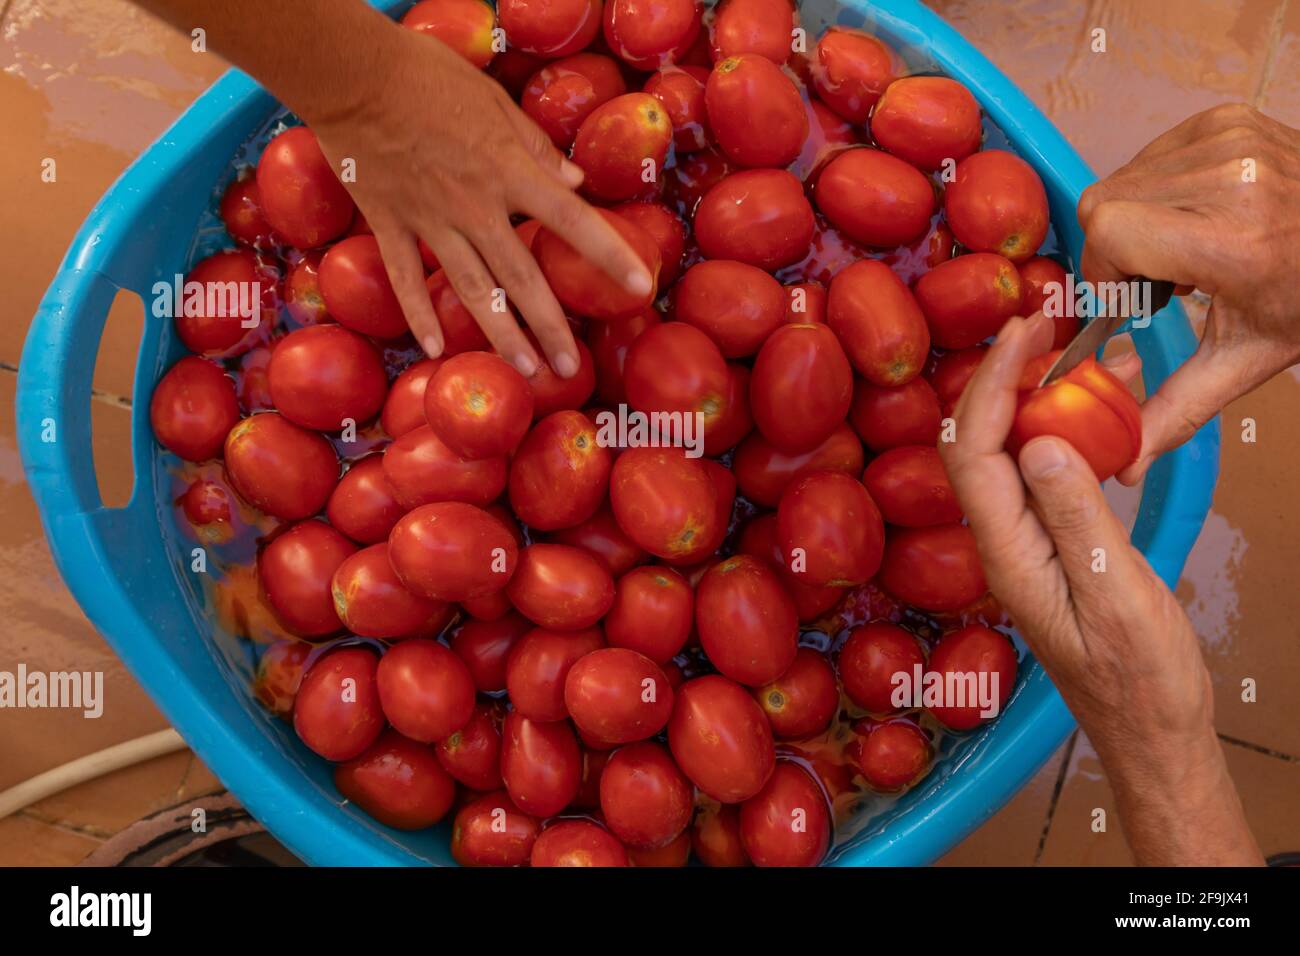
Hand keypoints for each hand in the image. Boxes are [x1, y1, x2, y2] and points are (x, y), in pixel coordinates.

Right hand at [309, 25, 652, 375]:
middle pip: (521, 276)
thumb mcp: (494, 99)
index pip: (572, 220)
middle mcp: (474, 204)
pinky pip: (406, 278)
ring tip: (525, 373)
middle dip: (549, 327)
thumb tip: (575, 182)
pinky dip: (418, 316)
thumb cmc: (427, 74)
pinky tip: (436, 352)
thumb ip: (536, 146)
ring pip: (471, 289)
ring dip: (500, 336)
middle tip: (570, 370)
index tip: (638, 285)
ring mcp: (429, 218)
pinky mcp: (388, 223)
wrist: (351, 72)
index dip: (608, 254)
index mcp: (508, 169)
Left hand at [940, 312, 1261, 864]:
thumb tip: (1040, 444)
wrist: (1150, 731)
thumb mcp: (1118, 596)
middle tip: (1046, 323)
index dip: (991, 383)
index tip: (1024, 330)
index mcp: (1006, 553)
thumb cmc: (1140, 678)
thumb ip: (1078, 521)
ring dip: (1032, 396)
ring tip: (1078, 350)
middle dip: (1002, 375)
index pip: (973, 450)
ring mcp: (1020, 543)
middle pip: (977, 441)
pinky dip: (1059, 429)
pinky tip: (1095, 408)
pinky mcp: (1045, 544)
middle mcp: (999, 543)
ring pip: (1007, 452)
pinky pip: (1038, 473)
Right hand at [1077, 102, 1299, 483]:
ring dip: (1137, 216)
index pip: (1111, 230)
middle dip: (1116, 246)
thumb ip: (1177, 407)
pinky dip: (1158, 185)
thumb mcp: (1247, 359)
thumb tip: (1125, 465)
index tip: (1134, 295)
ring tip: (1186, 243)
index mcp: (1233, 244)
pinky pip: (1151, 154)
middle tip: (1164, 275)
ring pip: (1122, 177)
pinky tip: (1196, 212)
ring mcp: (1231, 139)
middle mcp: (1231, 181)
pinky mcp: (1226, 117)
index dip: (1105, 266)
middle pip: (1104, 204)